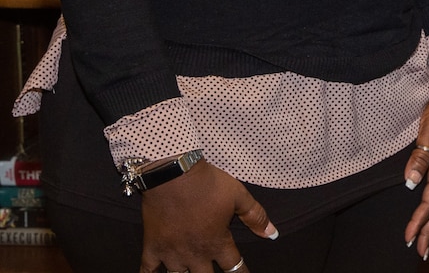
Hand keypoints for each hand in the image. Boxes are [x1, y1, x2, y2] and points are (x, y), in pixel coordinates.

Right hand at [139, 160, 275, 272]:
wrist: (173, 174)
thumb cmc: (208, 184)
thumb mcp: (238, 196)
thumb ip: (256, 217)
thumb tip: (272, 234)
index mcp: (217, 243)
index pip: (233, 266)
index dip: (241, 272)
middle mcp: (195, 253)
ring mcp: (171, 253)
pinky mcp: (152, 247)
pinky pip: (147, 271)